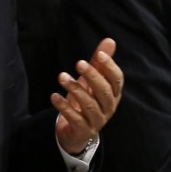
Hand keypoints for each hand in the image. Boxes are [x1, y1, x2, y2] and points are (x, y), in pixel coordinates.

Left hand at [52, 37, 122, 154]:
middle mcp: (109, 108)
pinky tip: (54, 96)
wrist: (77, 131)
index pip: (116, 79)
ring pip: (89, 105)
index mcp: (113, 94)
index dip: (109, 66)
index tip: (98, 54)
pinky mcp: (83, 130)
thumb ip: (99, 62)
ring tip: (61, 77)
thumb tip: (109, 40)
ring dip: (75, 89)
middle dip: (92, 76)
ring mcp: (97, 120)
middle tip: (78, 62)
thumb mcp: (92, 80)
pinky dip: (64, 107)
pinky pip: (75, 118)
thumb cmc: (87, 100)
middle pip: (104, 91)